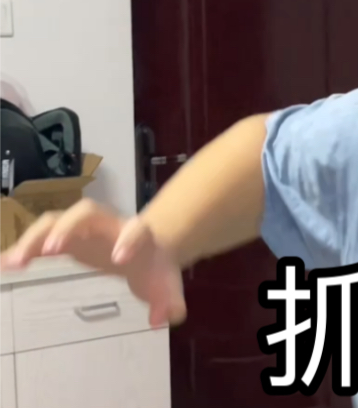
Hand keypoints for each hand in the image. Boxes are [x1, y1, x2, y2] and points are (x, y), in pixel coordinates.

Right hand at [0, 199, 186, 326]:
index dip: (128, 240)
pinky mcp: (65, 239)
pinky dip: (21, 248)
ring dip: (34, 238)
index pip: (136, 229)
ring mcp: (83, 228)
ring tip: (14, 264)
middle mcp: (108, 224)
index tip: (118, 260)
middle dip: (68, 227)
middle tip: (51, 251)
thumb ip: (169, 302)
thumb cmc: (153, 267)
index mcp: (138, 233)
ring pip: (55, 220)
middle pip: (86, 211)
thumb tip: (164, 319)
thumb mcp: (165, 285)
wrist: (147, 250)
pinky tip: (3, 264)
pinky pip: (39, 238)